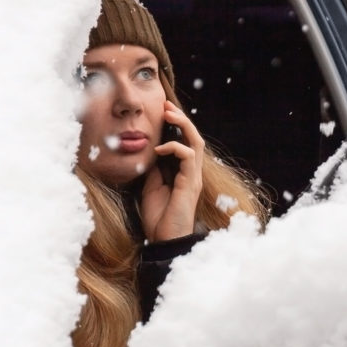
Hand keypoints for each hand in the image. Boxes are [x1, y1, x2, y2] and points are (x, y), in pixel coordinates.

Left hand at [140, 101, 204, 241]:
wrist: (164, 241)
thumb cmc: (159, 219)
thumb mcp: (151, 188)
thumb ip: (154, 171)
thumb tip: (150, 155)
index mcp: (184, 173)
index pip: (185, 142)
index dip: (176, 126)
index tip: (162, 111)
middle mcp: (192, 173)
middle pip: (194, 138)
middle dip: (181, 119)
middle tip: (166, 105)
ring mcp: (193, 177)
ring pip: (196, 142)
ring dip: (182, 125)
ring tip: (168, 114)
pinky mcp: (190, 183)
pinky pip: (188, 156)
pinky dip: (175, 147)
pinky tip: (160, 149)